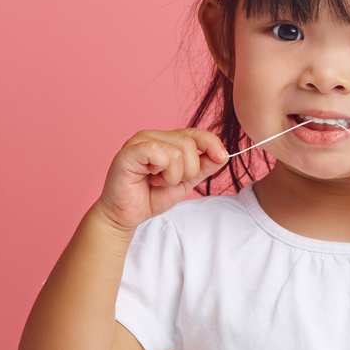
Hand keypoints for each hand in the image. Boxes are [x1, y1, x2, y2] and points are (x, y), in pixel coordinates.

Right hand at [94, 128, 227, 228]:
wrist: (125, 215)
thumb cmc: (151, 196)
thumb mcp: (185, 182)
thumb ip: (203, 168)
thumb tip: (223, 154)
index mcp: (167, 140)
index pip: (196, 134)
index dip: (212, 143)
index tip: (222, 157)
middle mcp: (154, 135)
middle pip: (189, 143)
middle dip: (188, 170)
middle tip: (167, 181)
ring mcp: (140, 140)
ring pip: (176, 151)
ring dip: (172, 176)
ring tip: (156, 181)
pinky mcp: (130, 151)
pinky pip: (159, 153)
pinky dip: (161, 171)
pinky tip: (150, 177)